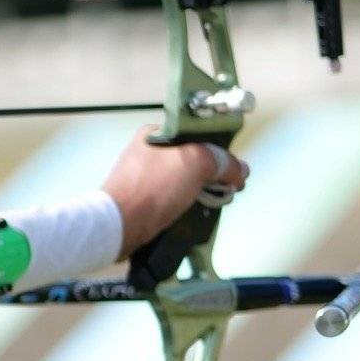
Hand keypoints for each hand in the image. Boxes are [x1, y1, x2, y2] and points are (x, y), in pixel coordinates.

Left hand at [101, 127, 249, 258]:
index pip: (196, 136)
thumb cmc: (155, 188)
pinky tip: (194, 213)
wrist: (118, 226)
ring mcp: (140, 177)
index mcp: (154, 134)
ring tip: (214, 204)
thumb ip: (220, 161)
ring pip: (182, 180)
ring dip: (201, 191)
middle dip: (212, 174)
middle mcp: (146, 152)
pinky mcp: (138, 200)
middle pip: (191, 159)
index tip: (232, 169)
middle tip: (227, 189)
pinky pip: (170, 198)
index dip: (218, 151)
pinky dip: (185, 204)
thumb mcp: (194, 163)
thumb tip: (241, 170)